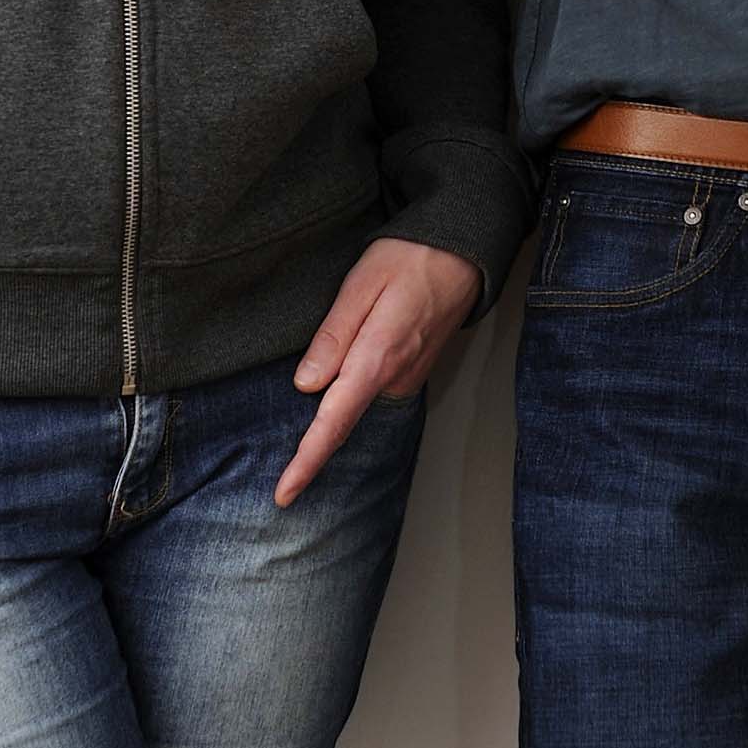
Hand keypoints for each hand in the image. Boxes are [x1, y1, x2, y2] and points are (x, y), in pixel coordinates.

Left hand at [273, 238, 482, 507]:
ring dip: (330, 422)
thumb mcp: (362, 283)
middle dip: (313, 454)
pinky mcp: (411, 371)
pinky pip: (371, 393)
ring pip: (357, 408)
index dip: (307, 460)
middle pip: (344, 424)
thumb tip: (306, 384)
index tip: (285, 493)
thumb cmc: (411, 257)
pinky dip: (349, 400)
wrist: (464, 253)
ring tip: (303, 433)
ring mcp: (406, 378)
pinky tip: (333, 395)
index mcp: (377, 357)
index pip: (334, 421)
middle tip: (284, 482)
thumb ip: (333, 335)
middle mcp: (394, 378)